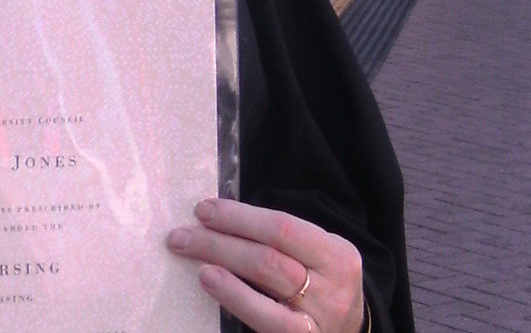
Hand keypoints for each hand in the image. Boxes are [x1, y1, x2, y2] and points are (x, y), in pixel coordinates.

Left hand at [167, 198, 364, 332]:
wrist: (348, 331)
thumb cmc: (320, 284)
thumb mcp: (316, 255)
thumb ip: (280, 238)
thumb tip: (218, 218)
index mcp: (337, 255)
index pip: (283, 228)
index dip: (239, 217)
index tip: (204, 210)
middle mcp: (332, 289)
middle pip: (268, 259)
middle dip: (219, 242)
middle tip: (182, 235)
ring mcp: (317, 320)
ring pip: (265, 287)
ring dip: (220, 266)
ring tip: (190, 255)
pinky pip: (263, 320)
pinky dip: (234, 299)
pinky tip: (211, 283)